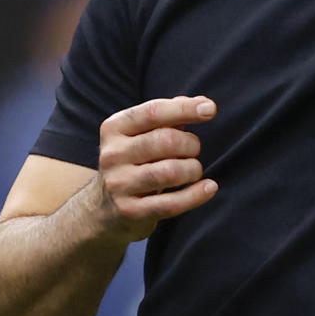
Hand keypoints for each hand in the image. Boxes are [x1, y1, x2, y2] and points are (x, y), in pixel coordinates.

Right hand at [95, 95, 218, 240]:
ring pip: (170, 172)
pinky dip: (196, 194)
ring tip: (194, 170)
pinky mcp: (129, 211)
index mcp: (114, 128)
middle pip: (165, 141)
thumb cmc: (135, 161)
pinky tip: (209, 188)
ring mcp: (119, 184)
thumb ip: (171, 115)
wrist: (104, 208)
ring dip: (193, 169)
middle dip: (190, 144)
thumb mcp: (142, 134)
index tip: (210, 110)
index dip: (185, 109)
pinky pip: (171, 203)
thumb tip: (204, 104)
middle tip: (193, 150)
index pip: (153, 112)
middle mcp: (112, 154)